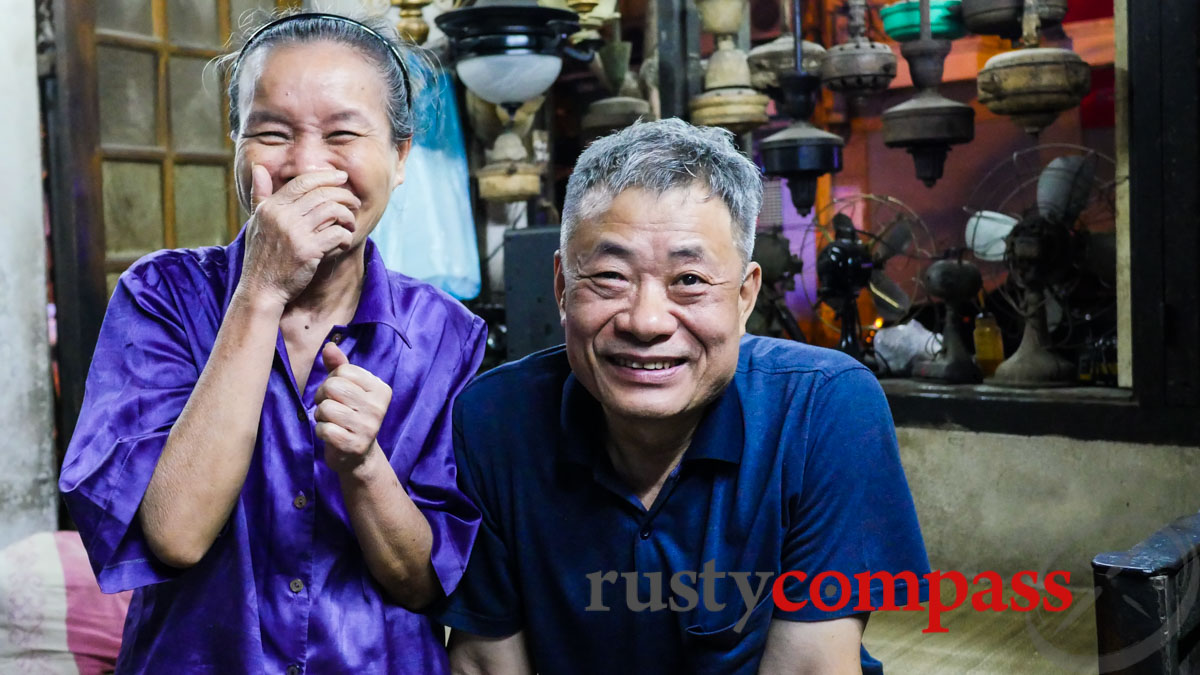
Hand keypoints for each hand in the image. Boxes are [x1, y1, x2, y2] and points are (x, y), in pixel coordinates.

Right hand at [239, 165, 361, 305]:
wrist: (261, 290)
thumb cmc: (261, 257)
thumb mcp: (256, 222)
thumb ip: (260, 195)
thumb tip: (259, 168)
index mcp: (270, 207)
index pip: (303, 182)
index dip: (326, 177)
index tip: (342, 178)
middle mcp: (281, 216)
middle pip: (322, 194)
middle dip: (344, 196)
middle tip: (354, 202)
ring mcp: (295, 233)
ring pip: (333, 212)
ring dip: (348, 217)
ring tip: (350, 224)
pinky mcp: (308, 251)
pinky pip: (337, 234)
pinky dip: (346, 237)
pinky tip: (345, 242)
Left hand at [315, 342, 392, 474]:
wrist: (358, 456)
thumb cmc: (350, 415)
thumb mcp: (348, 388)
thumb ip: (339, 366)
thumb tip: (329, 345)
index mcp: (381, 389)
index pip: (343, 370)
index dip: (332, 380)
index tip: (338, 395)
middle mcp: (378, 407)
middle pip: (333, 387)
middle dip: (323, 397)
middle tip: (331, 409)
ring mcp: (368, 427)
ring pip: (325, 407)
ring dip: (321, 416)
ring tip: (332, 422)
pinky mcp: (354, 445)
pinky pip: (324, 429)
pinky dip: (321, 431)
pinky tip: (332, 436)